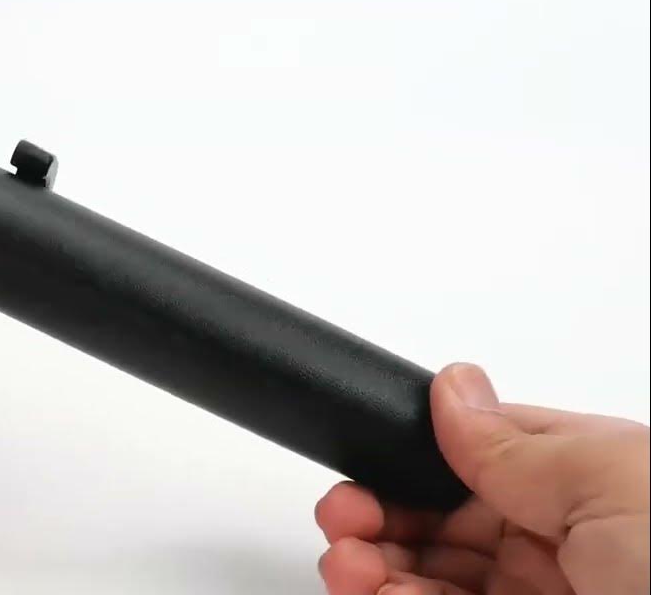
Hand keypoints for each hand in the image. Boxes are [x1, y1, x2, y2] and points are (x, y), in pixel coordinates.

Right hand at [315, 363, 648, 594]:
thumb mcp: (614, 480)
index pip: (478, 459)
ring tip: (348, 558)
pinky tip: (366, 588)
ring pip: (428, 580)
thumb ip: (517, 440)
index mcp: (591, 487)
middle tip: (346, 517)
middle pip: (443, 524)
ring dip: (372, 563)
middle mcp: (563, 550)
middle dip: (382, 514)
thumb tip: (454, 388)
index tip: (367, 464)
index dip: (414, 459)